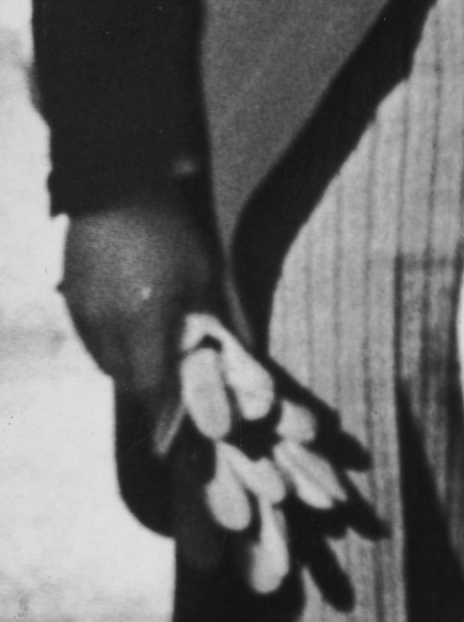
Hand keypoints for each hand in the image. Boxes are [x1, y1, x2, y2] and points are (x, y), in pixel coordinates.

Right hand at [61, 198, 221, 411]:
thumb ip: (215, 323)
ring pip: (105, 364)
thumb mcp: (205, 277)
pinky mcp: (70, 299)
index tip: (174, 434)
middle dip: (150, 393)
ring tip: (152, 362)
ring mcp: (84, 312)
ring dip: (129, 371)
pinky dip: (110, 350)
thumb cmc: (172, 231)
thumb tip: (235, 360)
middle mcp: (107, 324)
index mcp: (143, 321)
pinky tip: (128, 337)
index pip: (150, 386)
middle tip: (172, 392)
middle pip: (126, 381)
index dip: (163, 413)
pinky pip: (90, 342)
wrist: (117, 187)